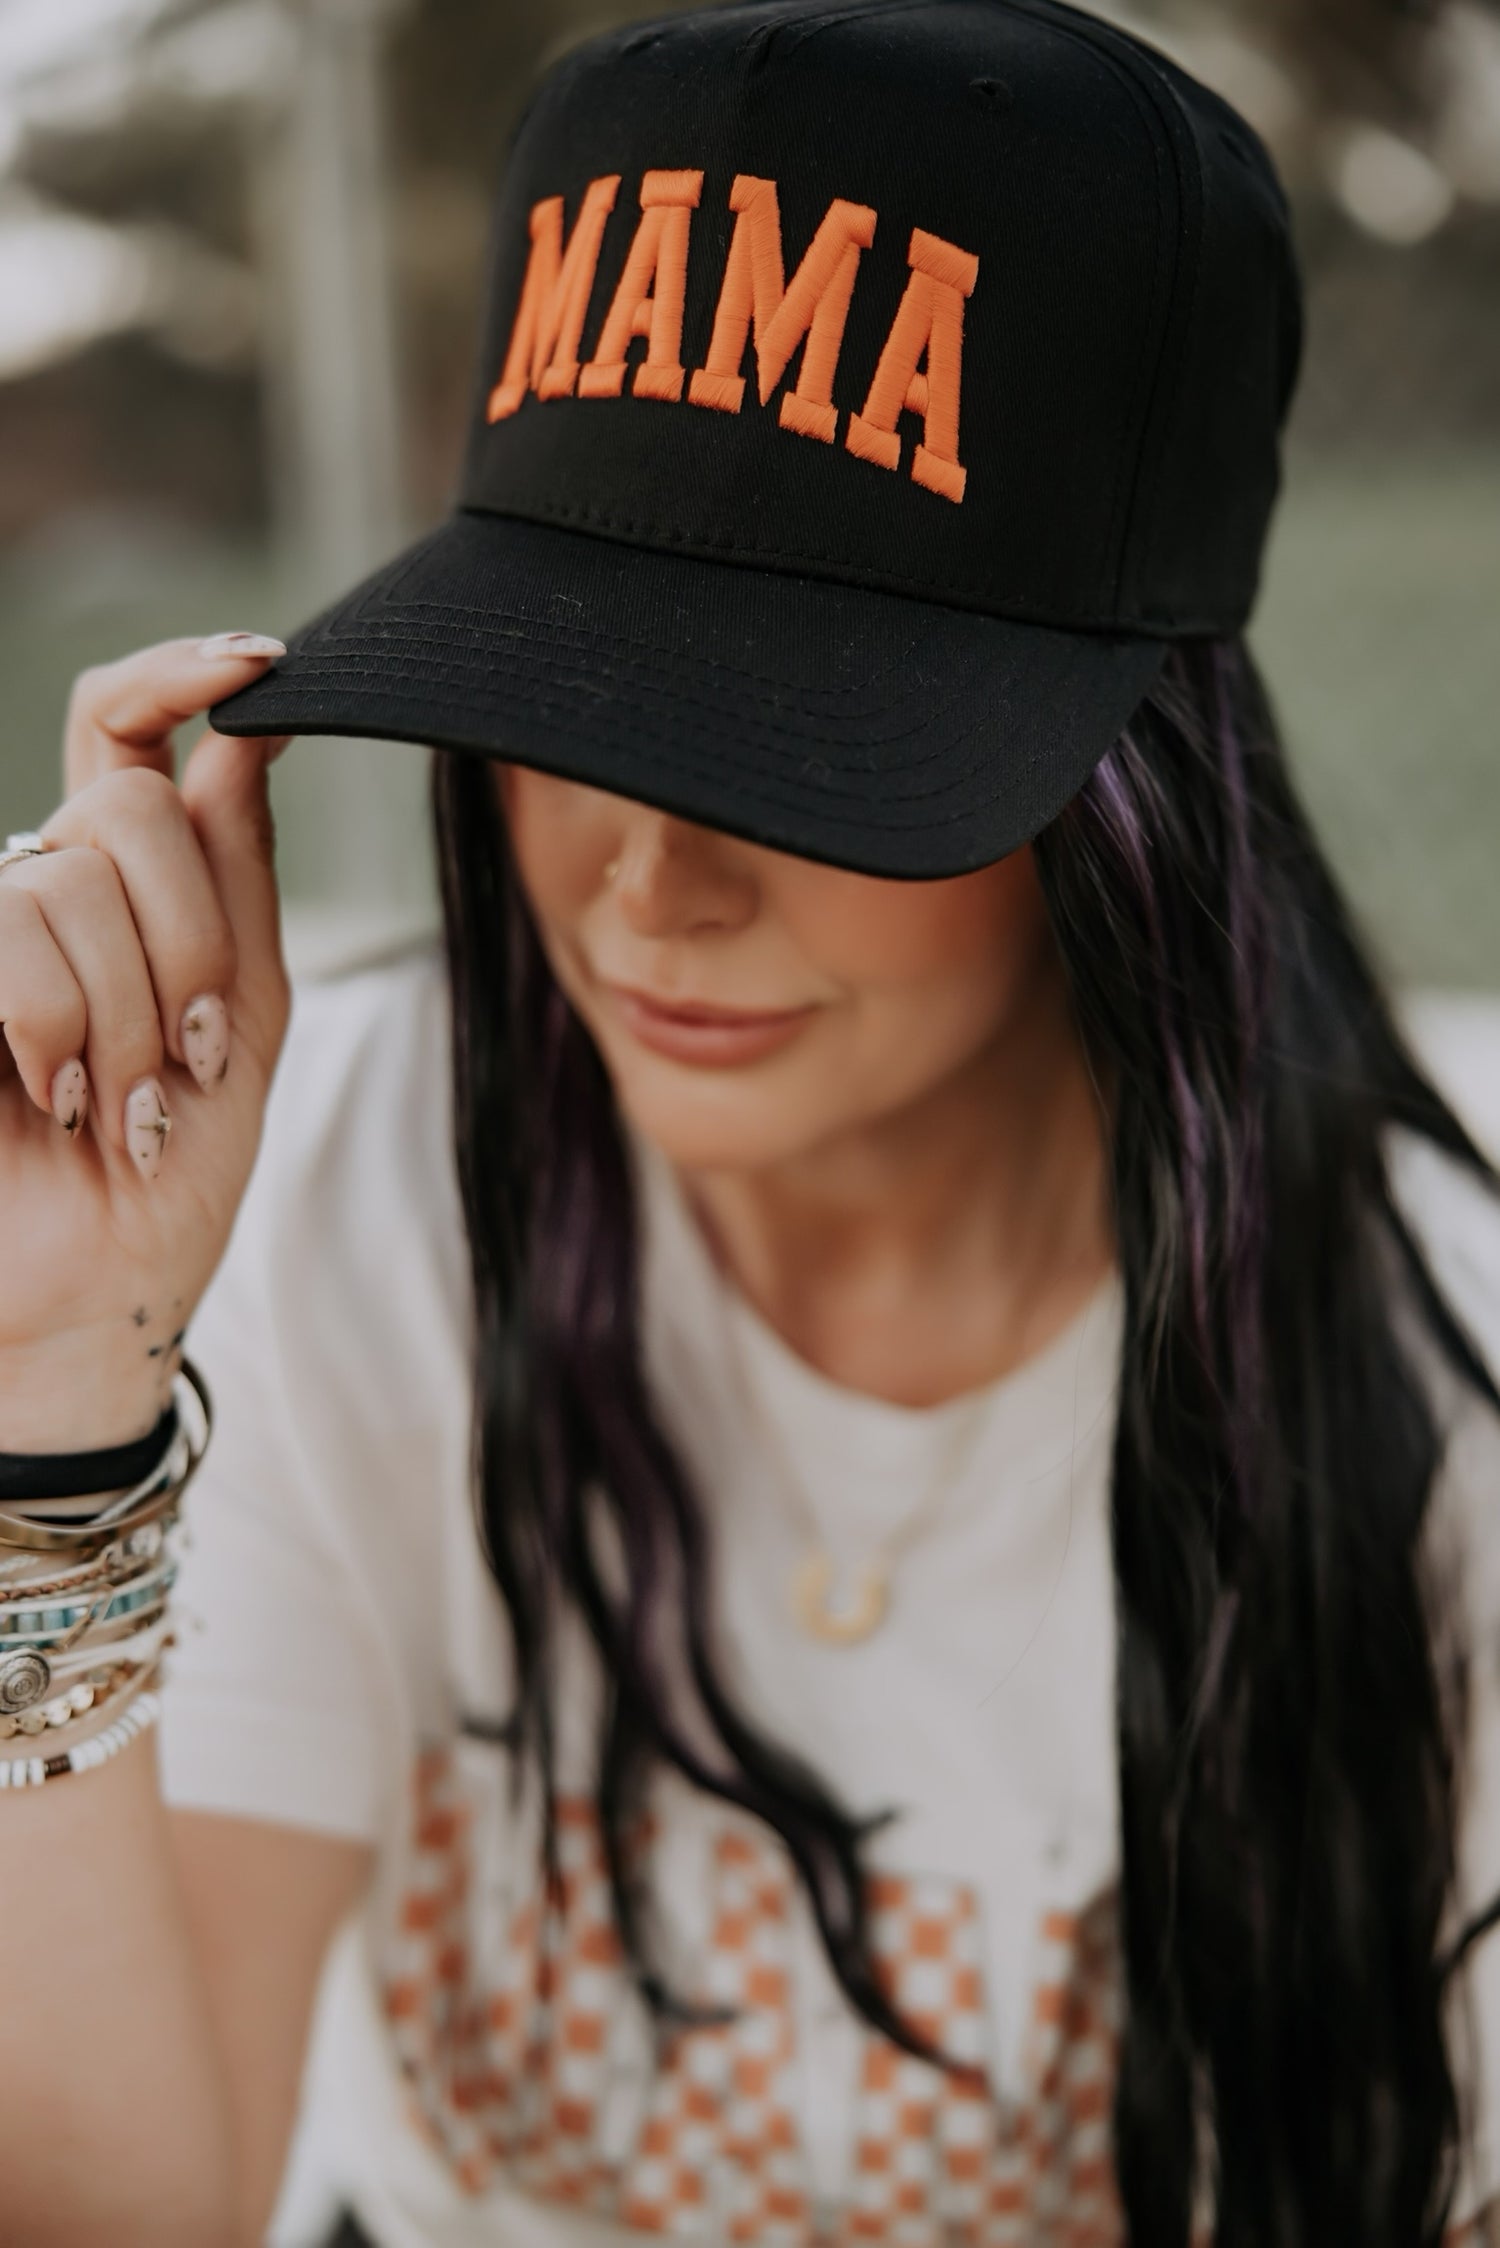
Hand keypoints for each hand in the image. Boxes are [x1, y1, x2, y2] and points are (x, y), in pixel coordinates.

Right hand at [0, 635, 292, 1450]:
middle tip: (184, 1059)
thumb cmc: (176, 1166)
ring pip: (69, 880)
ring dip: (126, 1018)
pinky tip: (58, 1098)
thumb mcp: (245, 1015)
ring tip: (117, 1104)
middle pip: (131, 811)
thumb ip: (238, 874)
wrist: (98, 1289)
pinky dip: (55, 1031)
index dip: (184, 673)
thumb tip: (251, 732)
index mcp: (129, 880)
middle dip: (188, 947)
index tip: (262, 661)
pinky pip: (6, 933)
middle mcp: (42, 883)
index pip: (130, 731)